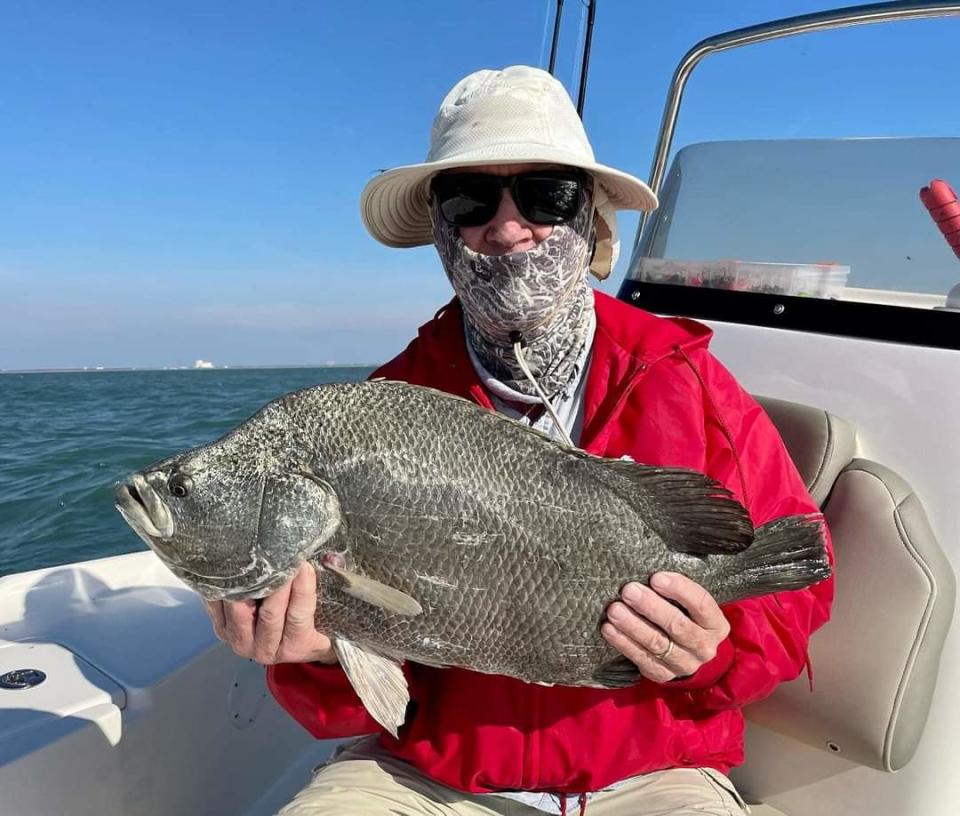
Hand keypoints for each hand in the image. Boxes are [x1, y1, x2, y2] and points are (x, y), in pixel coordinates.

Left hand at [203, 563, 337, 664]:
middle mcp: (267, 651)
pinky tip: (227, 570)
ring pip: (239, 612)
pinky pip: (216, 610)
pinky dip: (220, 591)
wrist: (293, 646)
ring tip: (251, 559)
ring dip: (245, 586)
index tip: (304, 566)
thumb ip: (330, 587)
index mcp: (297, 647)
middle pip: (270, 614)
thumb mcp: (330, 613)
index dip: (302, 590)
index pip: (299, 617)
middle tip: (279, 557)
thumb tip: (331, 559)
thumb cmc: (316, 624)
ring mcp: (241, 644)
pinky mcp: (222, 633)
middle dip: (276, 584)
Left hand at [601, 572, 729, 682]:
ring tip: (614, 609)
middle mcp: (704, 647)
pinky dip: (623, 643)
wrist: (689, 654)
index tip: (656, 577)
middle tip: (628, 590)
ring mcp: (684, 663)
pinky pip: (641, 658)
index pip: (701, 604)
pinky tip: (609, 629)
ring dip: (632, 625)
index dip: (679, 590)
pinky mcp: (662, 674)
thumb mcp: (691, 604)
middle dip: (650, 606)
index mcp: (715, 624)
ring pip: (657, 643)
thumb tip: (647, 564)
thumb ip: (678, 589)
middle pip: (677, 625)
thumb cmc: (686, 616)